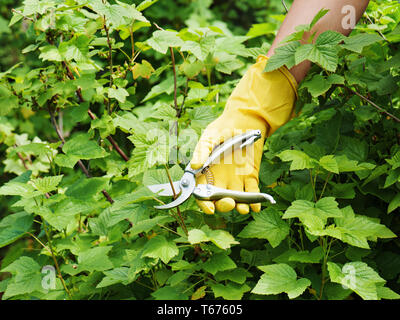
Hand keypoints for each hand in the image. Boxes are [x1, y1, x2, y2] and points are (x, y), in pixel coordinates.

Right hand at [190, 55, 297, 213]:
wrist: (246, 120)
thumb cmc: (223, 128)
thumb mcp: (210, 137)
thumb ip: (202, 151)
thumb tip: (194, 167)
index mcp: (206, 173)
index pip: (202, 193)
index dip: (204, 203)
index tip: (210, 208)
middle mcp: (219, 180)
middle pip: (219, 200)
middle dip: (224, 205)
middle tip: (229, 203)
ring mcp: (235, 180)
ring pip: (236, 199)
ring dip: (239, 206)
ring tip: (244, 208)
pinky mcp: (250, 177)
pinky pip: (252, 192)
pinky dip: (255, 200)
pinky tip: (257, 206)